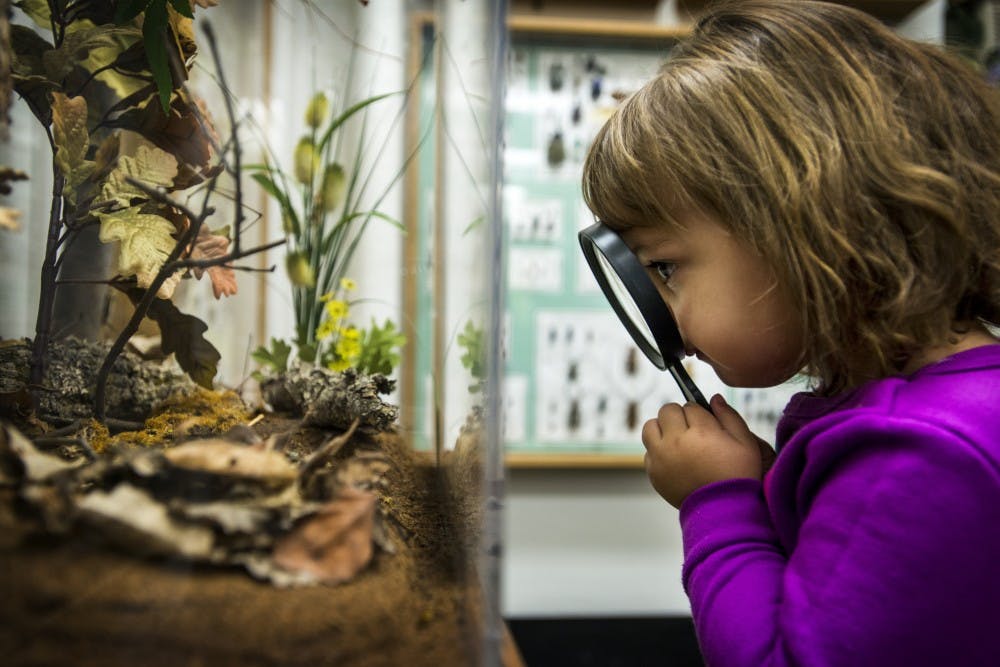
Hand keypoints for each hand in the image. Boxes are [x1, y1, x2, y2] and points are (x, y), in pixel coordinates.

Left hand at [641, 393, 766, 507]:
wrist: (724, 511)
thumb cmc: (738, 476)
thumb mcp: (745, 443)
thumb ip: (729, 416)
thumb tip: (714, 398)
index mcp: (700, 431)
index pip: (690, 406)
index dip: (700, 415)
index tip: (707, 427)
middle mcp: (676, 441)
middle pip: (667, 411)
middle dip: (679, 417)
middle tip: (692, 432)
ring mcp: (661, 457)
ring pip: (650, 427)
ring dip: (662, 429)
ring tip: (677, 441)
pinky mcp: (653, 473)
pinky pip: (648, 451)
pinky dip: (658, 452)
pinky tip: (675, 461)